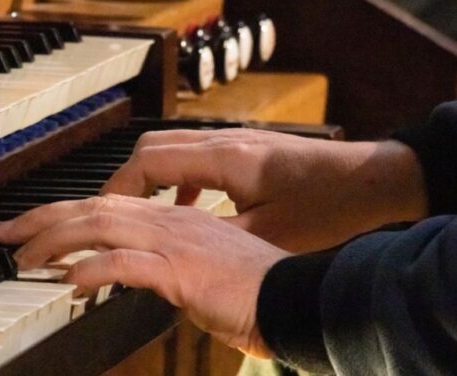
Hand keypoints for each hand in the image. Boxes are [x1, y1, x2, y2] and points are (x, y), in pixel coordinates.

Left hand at [0, 194, 288, 356]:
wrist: (294, 298)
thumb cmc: (253, 290)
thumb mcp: (203, 271)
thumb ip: (167, 266)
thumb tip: (138, 273)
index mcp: (174, 220)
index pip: (108, 206)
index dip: (66, 213)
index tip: (34, 228)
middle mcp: (170, 222)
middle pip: (94, 208)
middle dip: (44, 218)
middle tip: (7, 234)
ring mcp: (176, 243)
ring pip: (102, 226)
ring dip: (56, 240)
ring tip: (22, 258)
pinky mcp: (182, 272)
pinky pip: (127, 263)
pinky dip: (93, 268)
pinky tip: (69, 281)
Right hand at [101, 128, 427, 251]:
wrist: (371, 181)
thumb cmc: (327, 207)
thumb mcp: (268, 234)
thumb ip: (214, 237)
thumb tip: (172, 251)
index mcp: (225, 161)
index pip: (149, 162)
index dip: (117, 188)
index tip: (99, 214)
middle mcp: (223, 142)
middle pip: (150, 148)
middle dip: (121, 180)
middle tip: (108, 213)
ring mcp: (233, 141)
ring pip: (169, 149)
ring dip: (146, 178)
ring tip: (137, 212)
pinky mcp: (242, 149)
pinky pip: (192, 156)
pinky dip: (175, 178)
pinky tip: (182, 205)